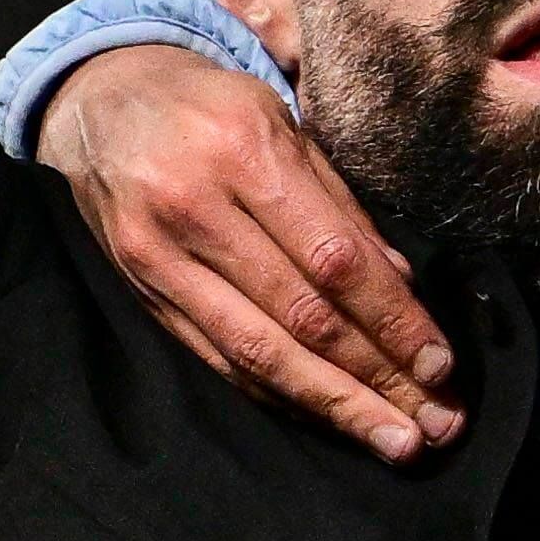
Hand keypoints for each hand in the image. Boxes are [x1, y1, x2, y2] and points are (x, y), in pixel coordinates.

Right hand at [37, 44, 463, 462]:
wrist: (98, 101)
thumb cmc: (211, 107)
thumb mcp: (283, 122)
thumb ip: (341, 203)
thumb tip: (402, 282)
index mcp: (246, 151)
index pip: (335, 258)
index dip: (393, 320)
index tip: (440, 366)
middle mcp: (197, 209)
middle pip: (302, 316)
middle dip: (376, 378)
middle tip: (435, 426)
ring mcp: (160, 259)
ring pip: (258, 350)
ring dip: (333, 405)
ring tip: (393, 440)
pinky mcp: (142, 294)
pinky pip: (218, 357)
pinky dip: (277, 392)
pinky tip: (323, 416)